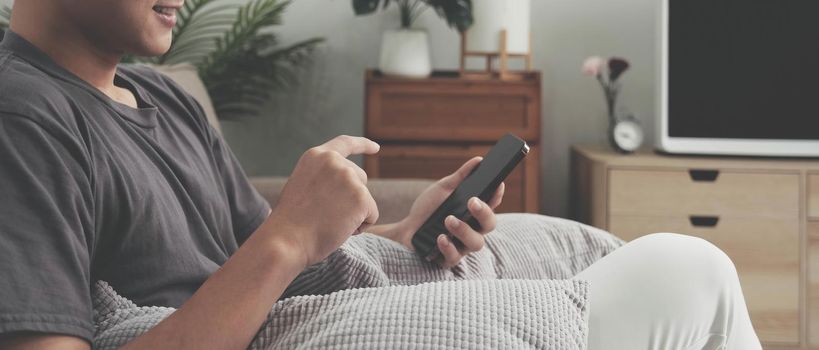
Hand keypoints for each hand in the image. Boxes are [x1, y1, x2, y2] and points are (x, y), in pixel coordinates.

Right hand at [268, 135, 379, 267]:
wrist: (287, 240)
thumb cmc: (291, 222)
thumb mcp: (302, 187)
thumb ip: (322, 178)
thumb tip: (343, 186)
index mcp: (316, 156)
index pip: (345, 143)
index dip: (363, 145)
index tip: (376, 148)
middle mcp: (334, 161)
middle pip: (360, 178)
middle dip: (352, 197)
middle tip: (325, 215)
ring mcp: (349, 177)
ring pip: (365, 199)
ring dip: (353, 214)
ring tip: (328, 223)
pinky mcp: (361, 197)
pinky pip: (371, 216)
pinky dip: (360, 227)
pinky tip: (339, 230)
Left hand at [376, 157, 503, 267]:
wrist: (407, 228)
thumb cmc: (429, 208)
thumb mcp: (444, 189)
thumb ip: (461, 177)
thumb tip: (478, 160)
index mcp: (474, 212)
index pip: (493, 204)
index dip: (497, 195)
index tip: (498, 184)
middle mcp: (473, 229)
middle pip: (490, 225)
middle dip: (484, 213)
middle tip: (472, 201)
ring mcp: (462, 246)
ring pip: (476, 243)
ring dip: (464, 230)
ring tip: (449, 219)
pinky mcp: (448, 259)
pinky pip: (454, 257)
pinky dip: (448, 247)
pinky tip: (441, 237)